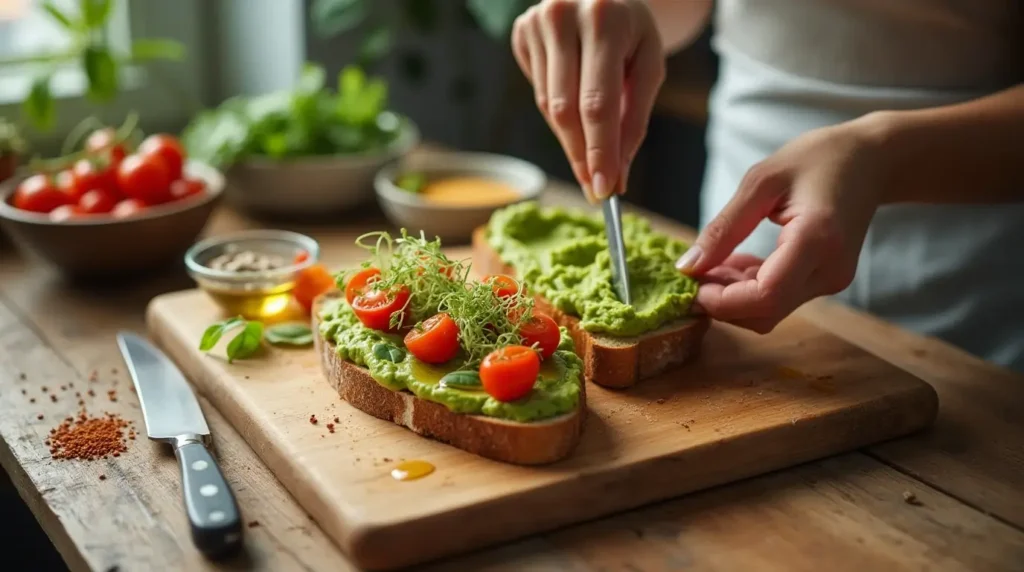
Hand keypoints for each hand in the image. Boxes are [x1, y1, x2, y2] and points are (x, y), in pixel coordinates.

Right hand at [511, 0, 664, 202]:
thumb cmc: (632, 33)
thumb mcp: (649, 66)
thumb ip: (635, 119)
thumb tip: (618, 173)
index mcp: (605, 20)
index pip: (597, 102)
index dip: (599, 150)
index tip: (605, 188)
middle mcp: (563, 16)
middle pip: (566, 109)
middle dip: (582, 155)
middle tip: (596, 189)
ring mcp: (536, 22)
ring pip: (549, 106)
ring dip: (571, 138)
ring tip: (592, 150)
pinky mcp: (521, 32)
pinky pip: (538, 92)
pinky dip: (559, 111)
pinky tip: (575, 102)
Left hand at [676, 121, 887, 332]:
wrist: (871, 161)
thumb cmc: (818, 159)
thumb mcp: (761, 181)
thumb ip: (724, 227)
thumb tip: (688, 267)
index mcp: (818, 240)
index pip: (765, 295)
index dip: (722, 301)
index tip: (691, 283)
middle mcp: (829, 270)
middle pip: (765, 312)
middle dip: (722, 302)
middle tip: (694, 273)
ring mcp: (831, 280)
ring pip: (770, 311)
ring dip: (733, 296)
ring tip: (714, 261)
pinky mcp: (826, 281)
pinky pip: (779, 299)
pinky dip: (749, 289)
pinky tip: (735, 263)